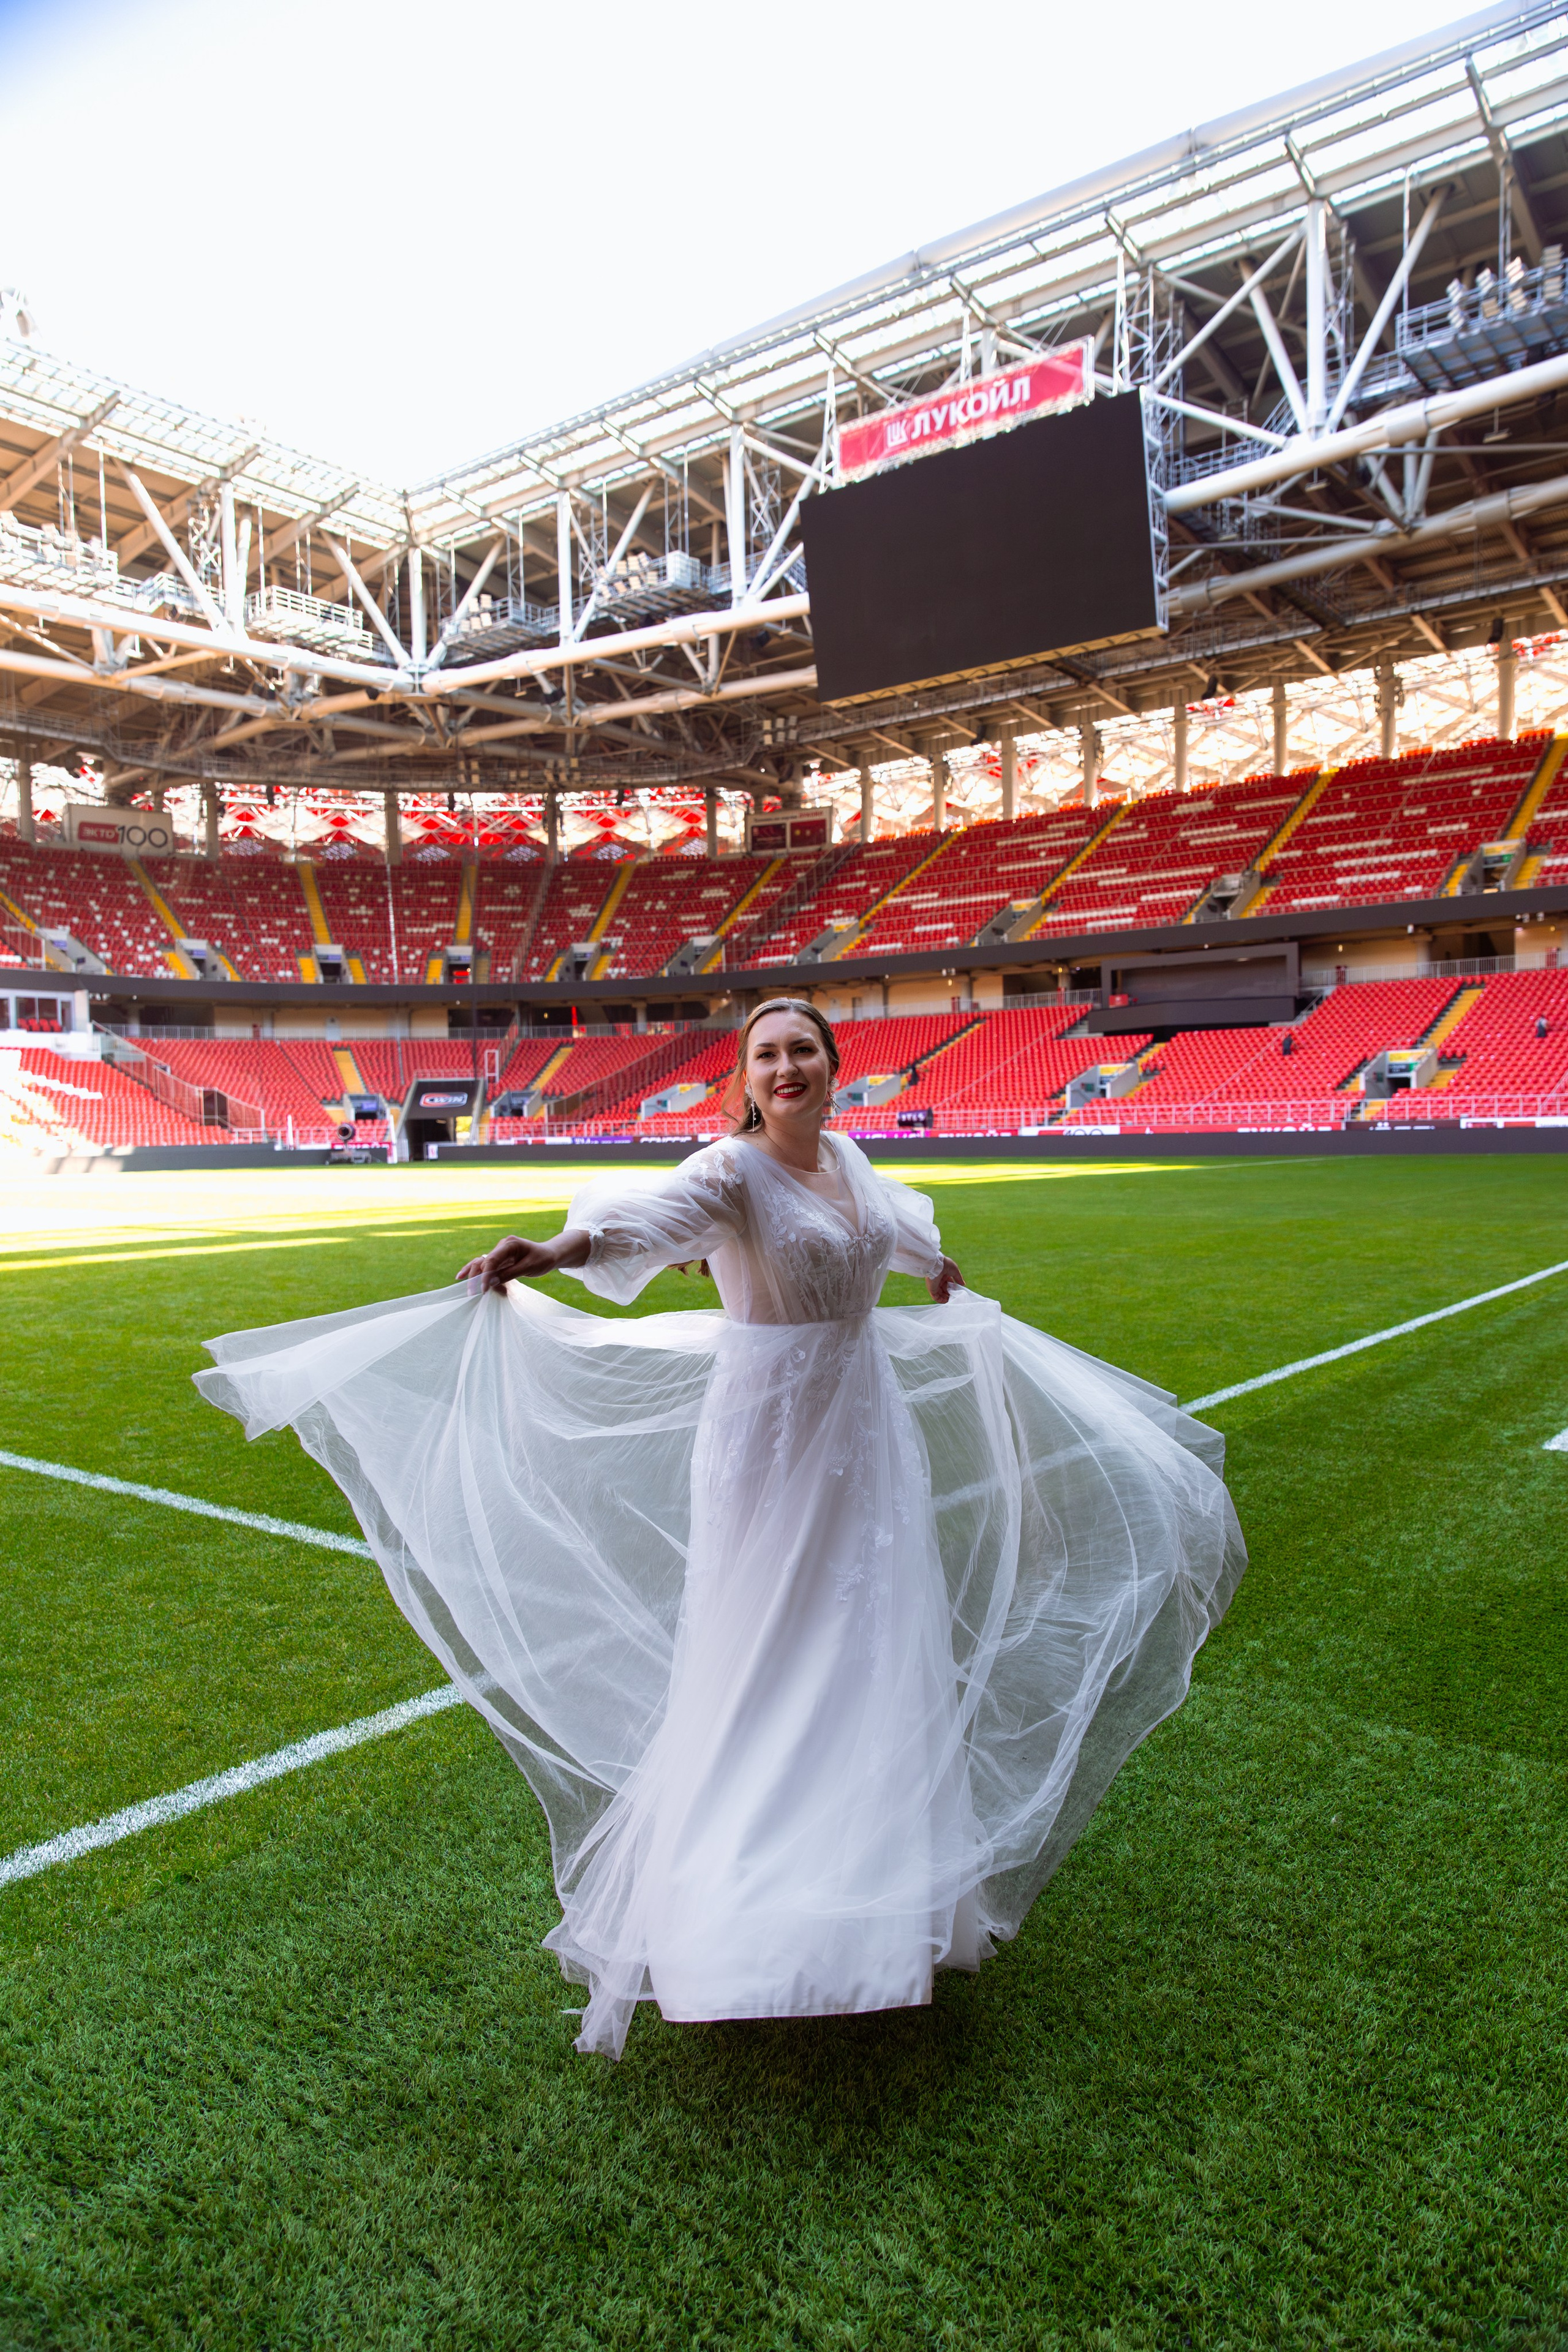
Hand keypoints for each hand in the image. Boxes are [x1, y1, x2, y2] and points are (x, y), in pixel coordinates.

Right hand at [457, 1229, 589, 1293]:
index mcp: (509, 1244)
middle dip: (475, 1276)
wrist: (550, 1255)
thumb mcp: (528, 1267)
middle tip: (470, 1292)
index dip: (485, 1275)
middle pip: (483, 1261)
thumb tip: (490, 1282)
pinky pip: (488, 1267)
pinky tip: (465, 1277)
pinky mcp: (501, 1260)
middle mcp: (502, 1246)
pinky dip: (479, 1274)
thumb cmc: (542, 1260)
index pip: (492, 1259)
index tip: (482, 1290)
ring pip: (482, 1263)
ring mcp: (500, 1253)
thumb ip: (509, 1274)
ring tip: (463, 1284)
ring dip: (474, 1275)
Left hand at [926, 1255, 964, 1303]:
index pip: (949, 1283)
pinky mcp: (932, 1289)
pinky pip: (936, 1297)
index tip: (958, 1291)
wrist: (937, 1265)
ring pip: (941, 1294)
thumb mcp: (955, 1271)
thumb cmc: (946, 1265)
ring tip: (952, 1301)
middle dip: (950, 1294)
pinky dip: (941, 1300)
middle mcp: (939, 1280)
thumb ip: (959, 1278)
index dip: (953, 1288)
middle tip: (955, 1297)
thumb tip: (963, 1284)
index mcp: (944, 1275)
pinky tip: (946, 1302)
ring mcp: (935, 1285)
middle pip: (945, 1289)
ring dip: (946, 1298)